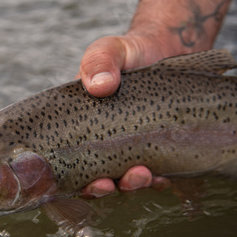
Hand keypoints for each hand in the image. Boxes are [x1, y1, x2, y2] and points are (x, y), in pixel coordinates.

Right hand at [77, 34, 171, 197]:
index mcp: (81, 124)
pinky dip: (157, 180)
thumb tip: (101, 86)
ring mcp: (130, 147)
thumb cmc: (130, 52)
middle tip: (110, 184)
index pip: (69, 158)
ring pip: (124, 179)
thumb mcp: (110, 50)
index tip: (85, 180)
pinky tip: (164, 178)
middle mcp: (102, 141)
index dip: (73, 177)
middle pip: (94, 176)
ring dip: (131, 184)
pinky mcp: (156, 149)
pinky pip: (154, 173)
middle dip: (102, 187)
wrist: (167, 49)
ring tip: (144, 176)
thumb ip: (100, 61)